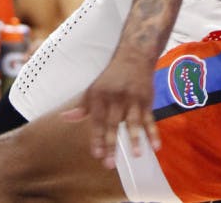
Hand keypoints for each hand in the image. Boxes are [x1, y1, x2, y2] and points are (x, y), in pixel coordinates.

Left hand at [63, 50, 157, 168]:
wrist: (134, 56)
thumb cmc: (112, 76)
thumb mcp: (94, 88)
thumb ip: (82, 106)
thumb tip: (64, 118)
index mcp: (100, 95)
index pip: (96, 120)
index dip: (96, 138)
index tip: (96, 155)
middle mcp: (116, 97)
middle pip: (113, 124)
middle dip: (111, 144)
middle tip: (109, 164)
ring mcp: (133, 99)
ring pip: (133, 121)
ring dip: (135, 139)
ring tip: (135, 155)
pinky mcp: (146, 100)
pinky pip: (150, 119)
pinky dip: (153, 133)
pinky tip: (155, 147)